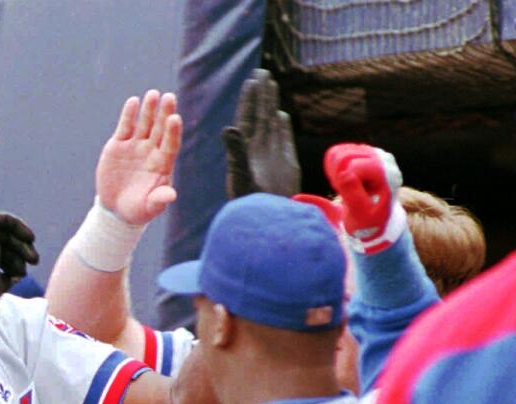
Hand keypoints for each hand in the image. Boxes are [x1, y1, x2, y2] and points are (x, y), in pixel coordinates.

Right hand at [0, 212, 39, 287]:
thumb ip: (6, 280)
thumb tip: (17, 277)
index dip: (12, 264)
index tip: (23, 273)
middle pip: (3, 244)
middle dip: (21, 253)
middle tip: (34, 262)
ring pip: (5, 233)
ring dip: (22, 243)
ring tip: (33, 257)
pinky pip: (4, 219)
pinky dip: (18, 226)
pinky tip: (30, 238)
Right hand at [95, 90, 181, 225]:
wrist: (116, 209)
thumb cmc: (138, 210)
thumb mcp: (149, 208)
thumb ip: (159, 200)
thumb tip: (172, 195)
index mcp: (162, 164)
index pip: (170, 144)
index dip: (173, 132)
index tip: (175, 118)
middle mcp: (151, 151)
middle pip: (160, 129)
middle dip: (164, 113)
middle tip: (169, 97)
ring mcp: (135, 146)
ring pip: (144, 124)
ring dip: (149, 109)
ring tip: (153, 94)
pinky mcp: (119, 145)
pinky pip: (125, 127)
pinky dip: (129, 115)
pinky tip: (133, 102)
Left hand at [222, 69, 300, 198]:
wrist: (269, 218)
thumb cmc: (250, 202)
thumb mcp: (240, 174)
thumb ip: (236, 152)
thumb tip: (229, 127)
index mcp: (244, 149)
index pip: (247, 117)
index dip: (249, 99)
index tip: (251, 80)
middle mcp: (257, 148)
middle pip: (259, 115)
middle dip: (260, 95)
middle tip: (261, 72)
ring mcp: (272, 154)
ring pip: (271, 123)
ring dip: (270, 105)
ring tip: (271, 86)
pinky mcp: (286, 162)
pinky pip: (283, 139)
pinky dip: (282, 126)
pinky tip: (281, 115)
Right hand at [323, 143, 405, 253]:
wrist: (375, 219)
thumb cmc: (368, 220)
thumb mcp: (361, 214)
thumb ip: (353, 194)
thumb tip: (343, 173)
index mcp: (387, 174)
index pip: (352, 167)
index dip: (343, 183)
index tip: (349, 198)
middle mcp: (383, 158)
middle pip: (344, 156)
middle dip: (338, 176)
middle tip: (347, 193)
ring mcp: (374, 153)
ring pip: (339, 153)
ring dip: (336, 173)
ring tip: (347, 188)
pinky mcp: (365, 151)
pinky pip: (337, 152)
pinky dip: (335, 169)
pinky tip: (345, 181)